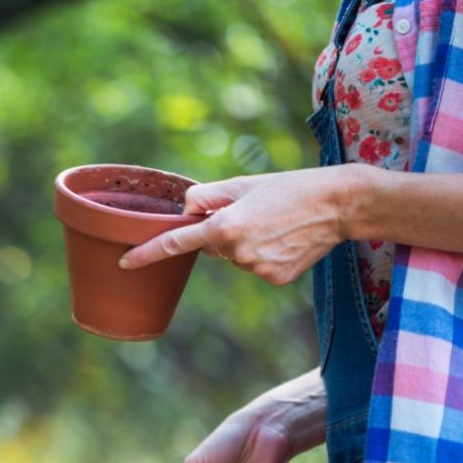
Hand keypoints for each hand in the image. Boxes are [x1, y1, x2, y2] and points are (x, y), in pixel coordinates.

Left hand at [118, 166, 354, 285]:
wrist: (338, 205)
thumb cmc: (288, 188)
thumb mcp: (242, 183)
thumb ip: (206, 196)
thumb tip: (184, 212)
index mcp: (224, 225)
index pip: (175, 243)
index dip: (146, 253)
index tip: (124, 262)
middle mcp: (237, 251)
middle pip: (211, 247)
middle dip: (223, 232)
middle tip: (255, 214)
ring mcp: (256, 268)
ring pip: (235, 258)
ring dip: (245, 244)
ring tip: (275, 225)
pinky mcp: (274, 278)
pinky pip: (256, 267)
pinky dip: (265, 255)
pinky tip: (286, 240)